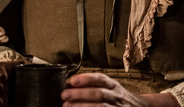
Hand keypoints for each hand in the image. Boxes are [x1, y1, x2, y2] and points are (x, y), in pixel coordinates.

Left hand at [62, 73, 179, 106]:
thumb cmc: (118, 98)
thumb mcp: (110, 88)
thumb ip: (92, 86)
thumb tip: (69, 86)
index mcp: (113, 86)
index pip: (101, 79)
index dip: (86, 79)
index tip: (72, 81)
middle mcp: (117, 96)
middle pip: (99, 93)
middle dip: (80, 94)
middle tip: (64, 95)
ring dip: (83, 106)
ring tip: (68, 106)